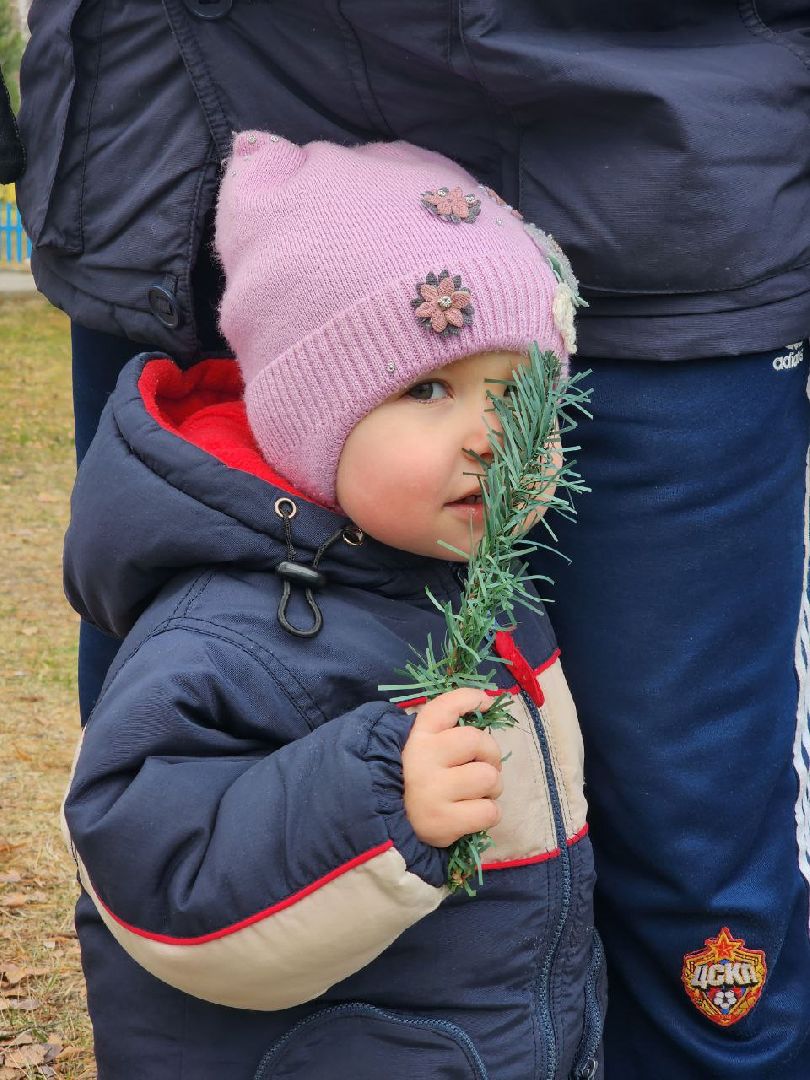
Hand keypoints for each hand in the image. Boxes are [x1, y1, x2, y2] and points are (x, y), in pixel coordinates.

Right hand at [402, 688, 503, 848]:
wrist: (390, 825)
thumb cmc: (417, 780)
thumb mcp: (423, 747)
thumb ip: (447, 727)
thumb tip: (485, 701)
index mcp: (417, 736)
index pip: (447, 705)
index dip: (471, 698)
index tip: (485, 702)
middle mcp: (422, 759)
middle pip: (478, 741)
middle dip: (490, 755)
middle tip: (482, 767)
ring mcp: (432, 791)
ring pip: (489, 778)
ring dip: (491, 788)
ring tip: (476, 793)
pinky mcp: (443, 822)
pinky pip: (490, 811)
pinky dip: (488, 813)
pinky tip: (471, 813)